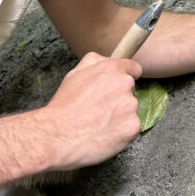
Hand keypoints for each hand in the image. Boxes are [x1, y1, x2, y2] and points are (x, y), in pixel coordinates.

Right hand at [40, 52, 141, 170]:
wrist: (59, 135)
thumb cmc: (65, 105)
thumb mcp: (75, 73)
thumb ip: (95, 62)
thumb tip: (105, 60)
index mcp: (112, 68)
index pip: (134, 68)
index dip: (125, 77)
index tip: (118, 87)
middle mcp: (125, 84)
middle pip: (131, 92)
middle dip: (120, 98)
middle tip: (101, 109)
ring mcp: (131, 106)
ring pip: (130, 111)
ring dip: (121, 117)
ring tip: (100, 123)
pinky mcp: (133, 127)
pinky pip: (131, 129)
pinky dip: (121, 133)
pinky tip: (104, 134)